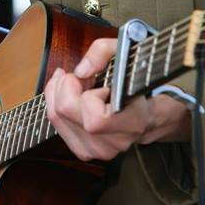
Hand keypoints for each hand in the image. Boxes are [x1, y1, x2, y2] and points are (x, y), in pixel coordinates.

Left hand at [43, 39, 190, 161]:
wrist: (147, 116)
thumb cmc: (136, 83)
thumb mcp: (126, 53)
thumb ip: (103, 52)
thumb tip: (81, 71)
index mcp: (131, 122)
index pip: (94, 120)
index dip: (86, 94)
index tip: (93, 79)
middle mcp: (114, 142)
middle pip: (65, 112)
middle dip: (64, 85)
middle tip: (76, 76)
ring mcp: (98, 151)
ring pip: (56, 119)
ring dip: (59, 96)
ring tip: (76, 86)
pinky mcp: (85, 152)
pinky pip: (57, 127)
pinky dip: (58, 108)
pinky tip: (72, 100)